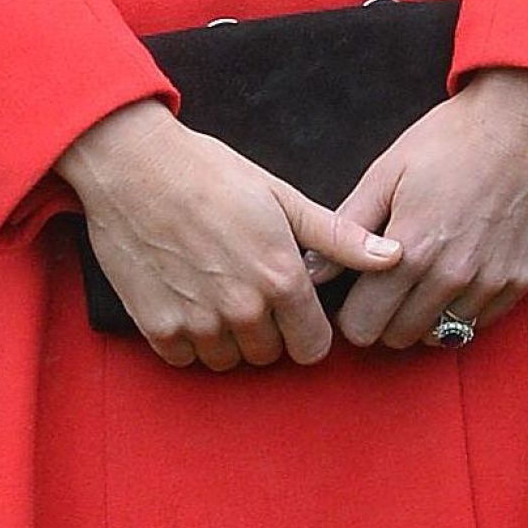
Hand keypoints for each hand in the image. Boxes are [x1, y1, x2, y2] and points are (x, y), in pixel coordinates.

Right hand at [59, 99, 401, 370]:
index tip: (292, 308)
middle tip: (248, 289)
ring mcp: (198, 322)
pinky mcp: (157, 327)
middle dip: (267, 331)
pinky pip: (185, 358)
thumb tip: (394, 255)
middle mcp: (243, 309)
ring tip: (215, 292)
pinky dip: (188, 339)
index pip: (313, 348)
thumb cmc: (210, 174)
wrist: (133, 166)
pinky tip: (186, 300)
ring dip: (227, 338)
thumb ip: (340, 237)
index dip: (307, 329)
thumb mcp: (282, 198)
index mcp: (281, 279)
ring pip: (228, 361)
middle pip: (271, 356)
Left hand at [331, 67, 527, 351]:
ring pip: (439, 335)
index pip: (363, 325)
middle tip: (386, 289)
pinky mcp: (521, 279)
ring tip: (422, 281)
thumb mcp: (387, 173)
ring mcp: (490, 281)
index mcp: (410, 251)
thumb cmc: (452, 139)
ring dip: (423, 317)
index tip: (355, 297)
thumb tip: (312, 268)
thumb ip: (347, 227)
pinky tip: (456, 278)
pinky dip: (462, 310)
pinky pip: (480, 323)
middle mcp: (451, 276)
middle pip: (398, 337)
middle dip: (384, 319)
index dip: (351, 315)